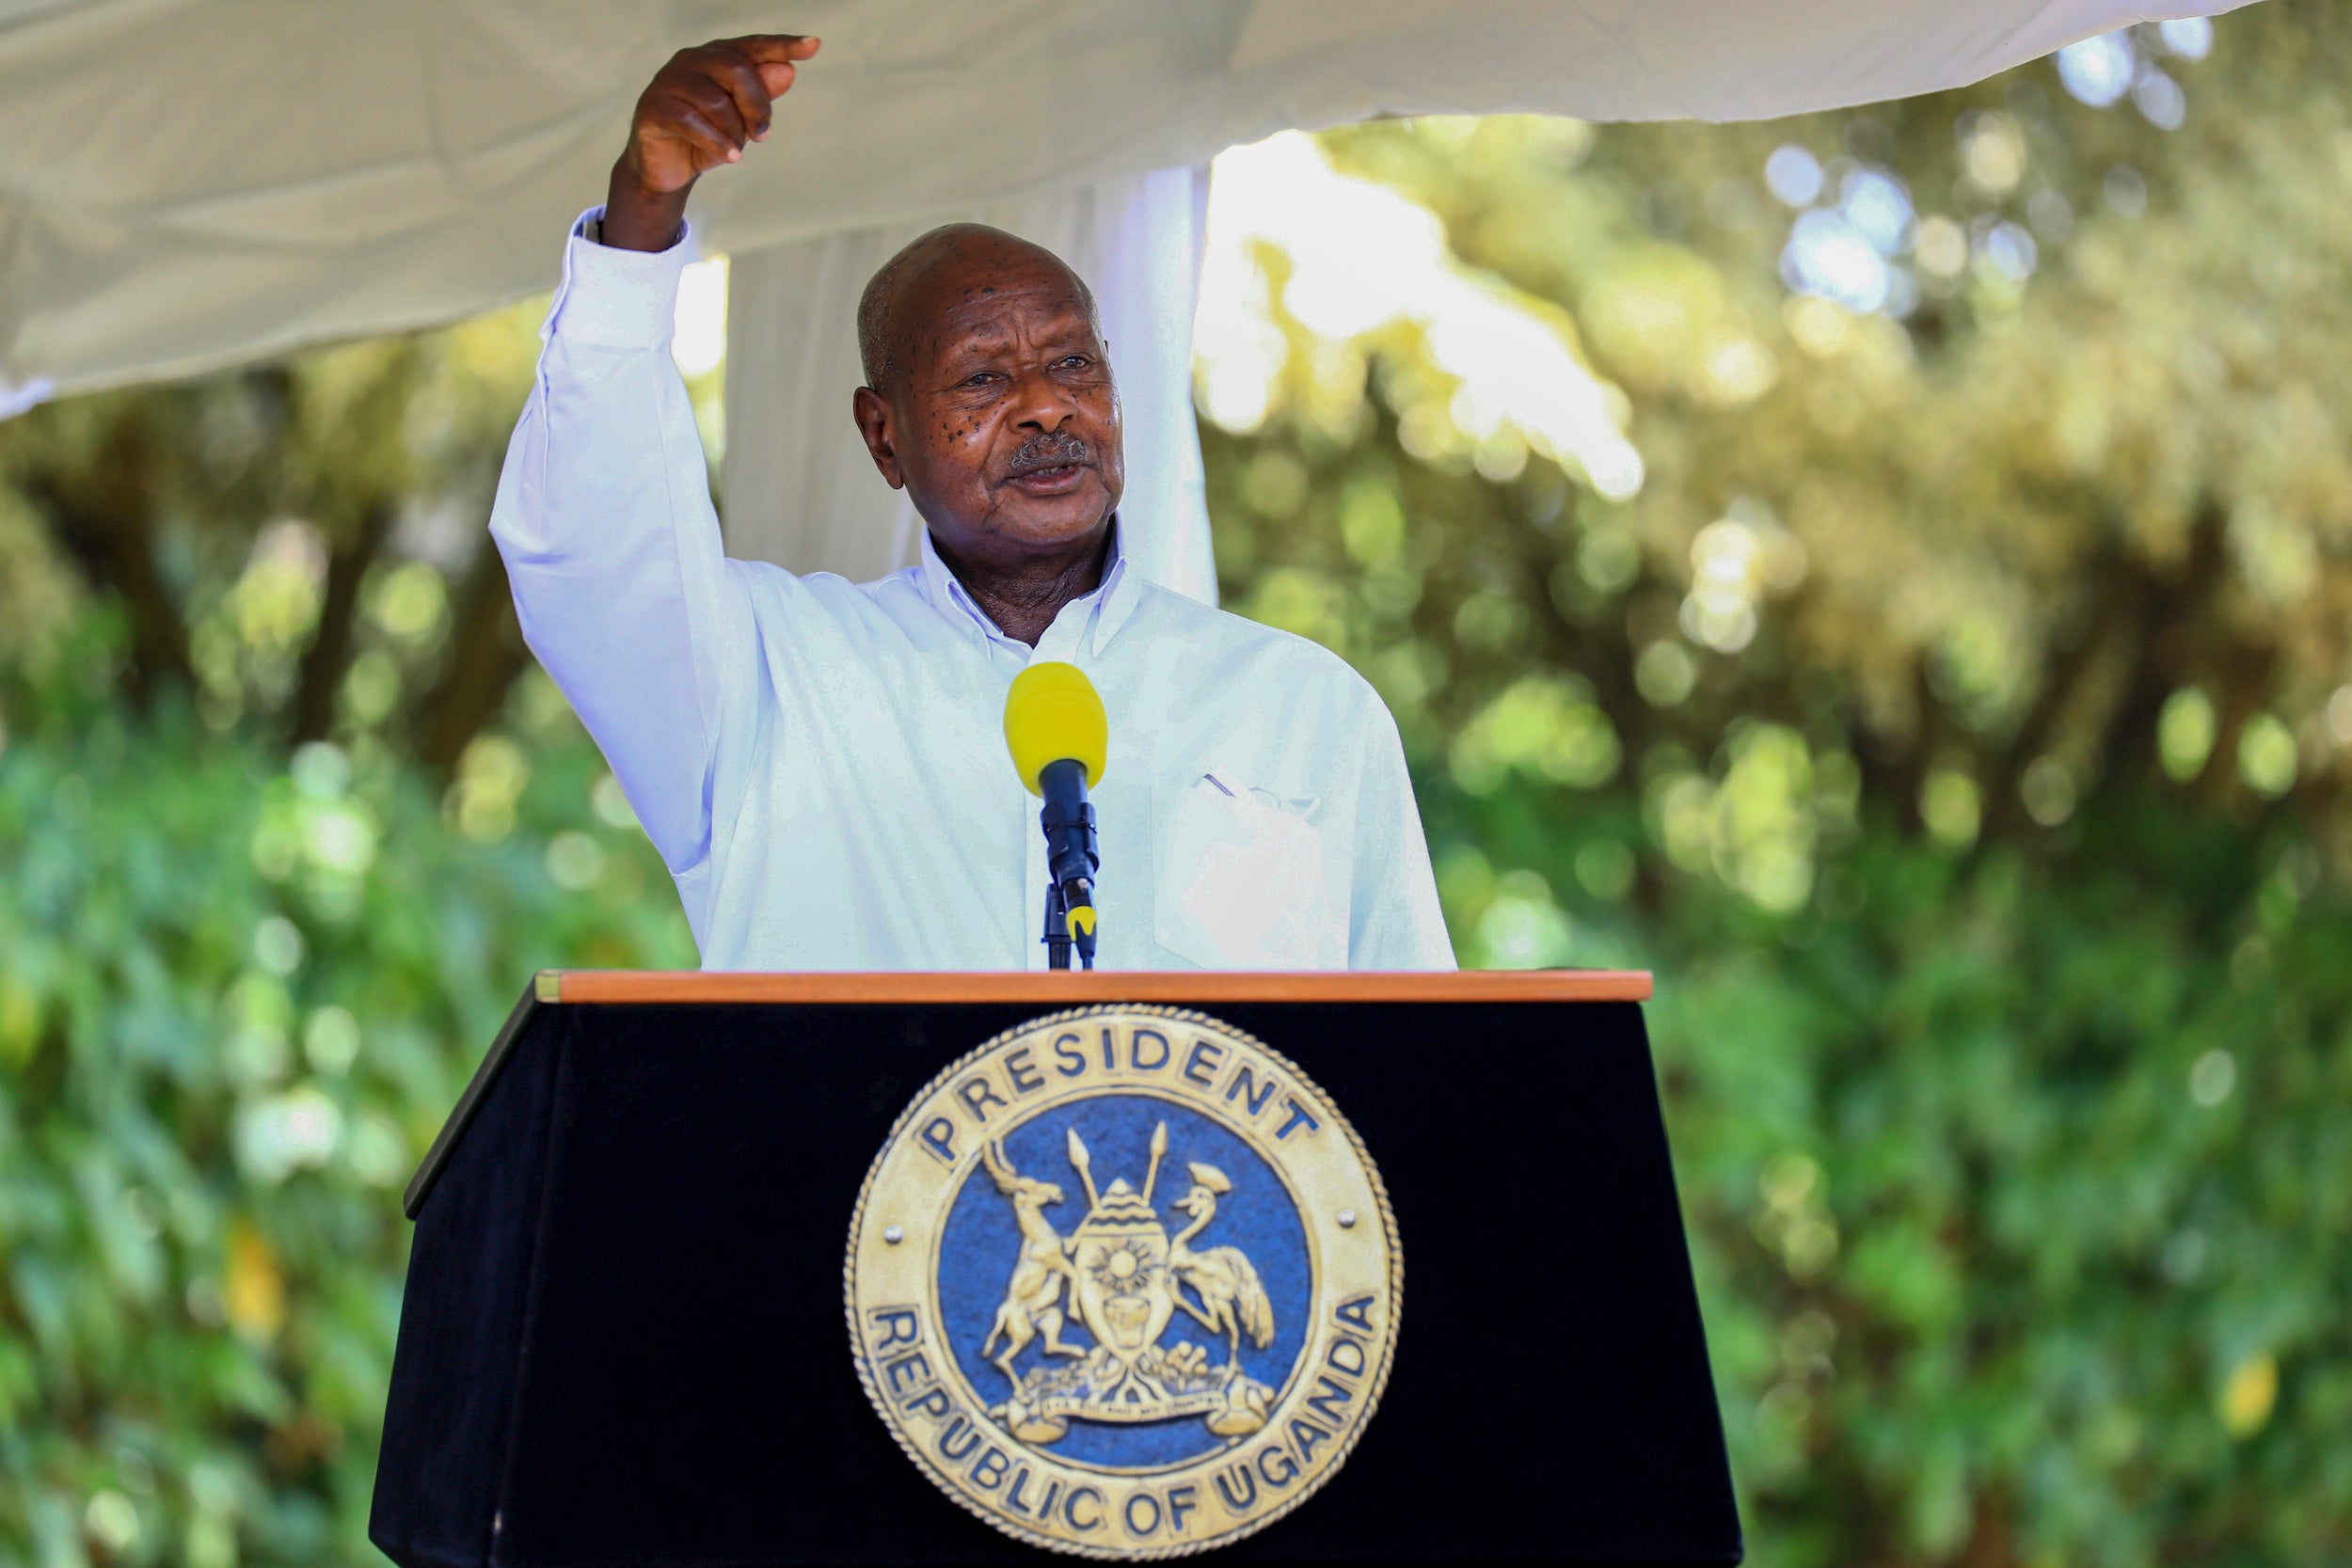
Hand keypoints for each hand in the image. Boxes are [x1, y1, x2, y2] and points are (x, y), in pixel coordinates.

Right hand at [602, 34, 820, 251]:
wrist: (667, 168)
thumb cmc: (709, 137)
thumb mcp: (741, 120)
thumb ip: (762, 95)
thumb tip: (788, 71)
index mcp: (716, 56)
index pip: (754, 46)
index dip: (782, 45)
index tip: (814, 45)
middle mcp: (690, 60)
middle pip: (736, 69)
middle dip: (757, 105)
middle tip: (763, 136)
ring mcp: (668, 81)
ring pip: (714, 100)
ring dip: (734, 131)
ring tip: (737, 151)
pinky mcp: (652, 107)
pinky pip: (690, 121)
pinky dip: (716, 142)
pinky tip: (730, 157)